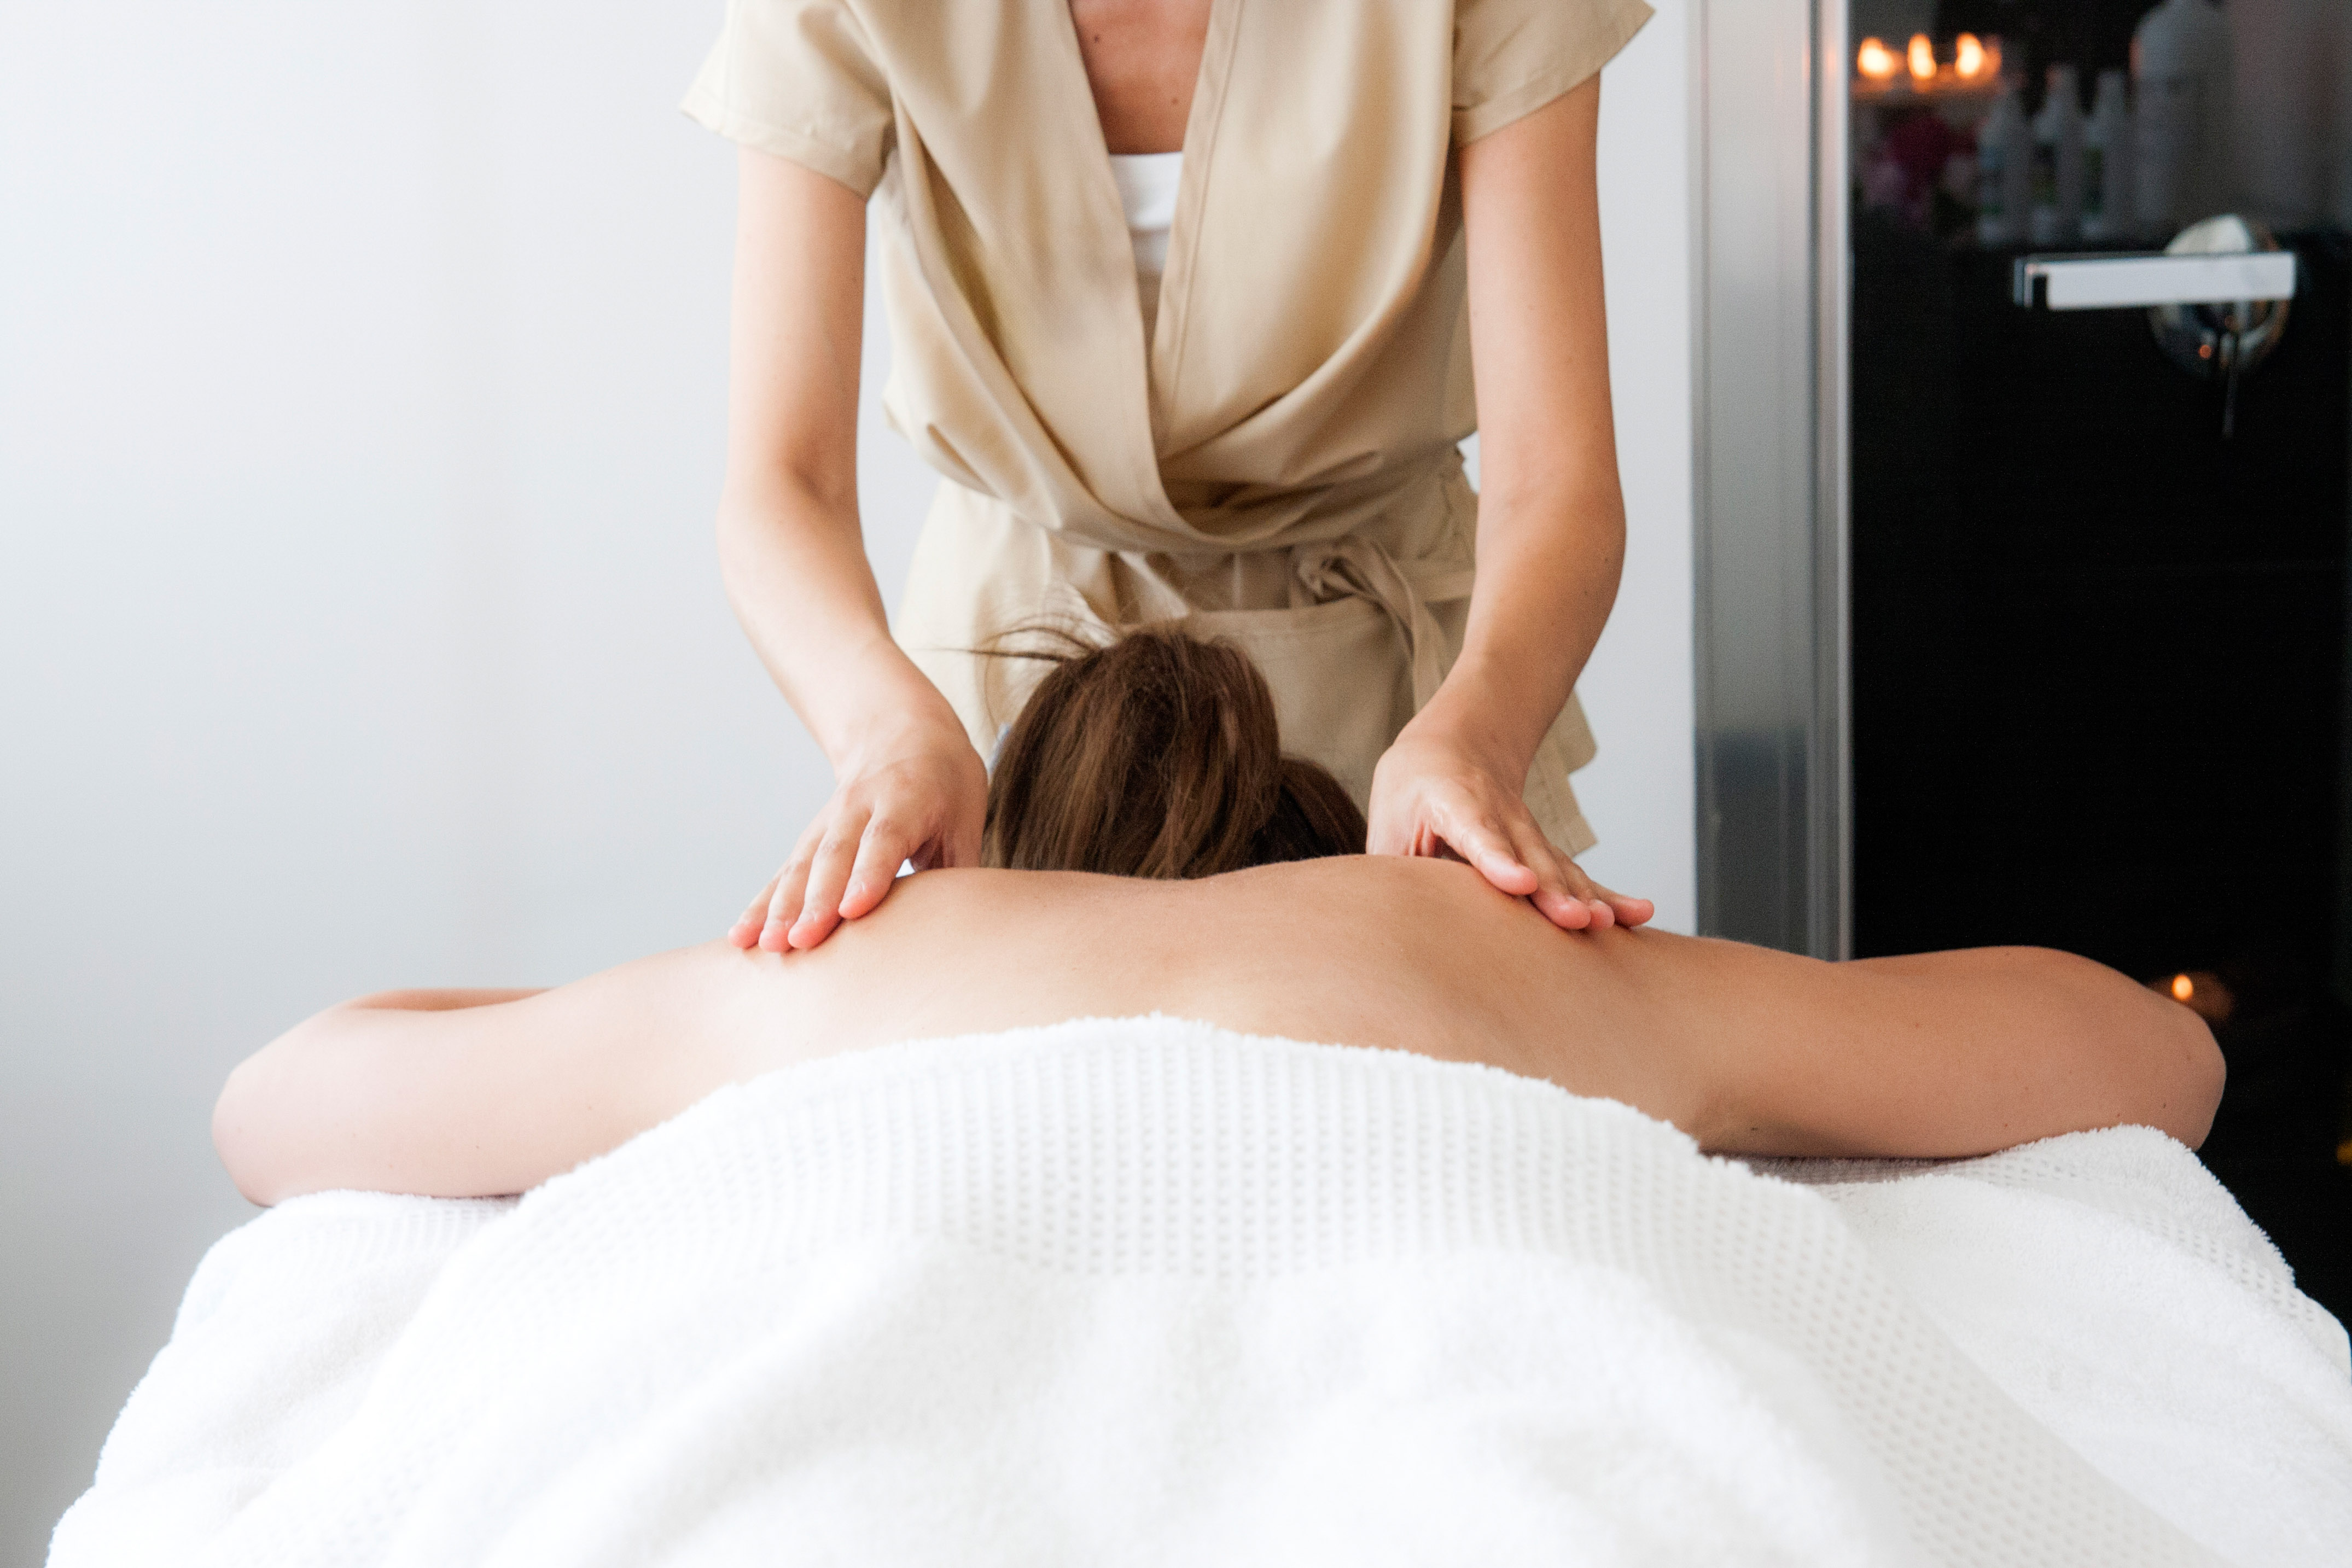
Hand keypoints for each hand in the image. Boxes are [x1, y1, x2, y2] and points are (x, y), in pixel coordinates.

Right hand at [730, 713, 987, 952]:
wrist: (901, 731)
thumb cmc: (945, 784)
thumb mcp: (964, 817)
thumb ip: (958, 870)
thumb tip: (963, 930)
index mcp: (906, 798)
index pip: (883, 840)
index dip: (868, 875)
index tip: (852, 910)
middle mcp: (859, 807)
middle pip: (833, 857)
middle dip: (814, 902)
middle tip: (799, 942)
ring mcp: (828, 821)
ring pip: (801, 865)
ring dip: (779, 908)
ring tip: (764, 946)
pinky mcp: (810, 838)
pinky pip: (783, 873)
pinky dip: (761, 905)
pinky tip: (741, 937)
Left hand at [1367, 719, 1652, 931]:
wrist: (1458, 741)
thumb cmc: (1412, 791)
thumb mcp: (1389, 824)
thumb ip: (1395, 874)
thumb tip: (1389, 930)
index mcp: (1452, 802)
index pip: (1476, 831)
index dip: (1496, 858)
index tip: (1518, 882)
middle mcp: (1498, 815)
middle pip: (1529, 855)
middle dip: (1553, 890)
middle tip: (1575, 920)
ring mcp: (1527, 832)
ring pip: (1558, 865)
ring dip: (1583, 896)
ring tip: (1605, 924)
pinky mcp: (1544, 850)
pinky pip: (1575, 875)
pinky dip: (1606, 896)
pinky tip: (1638, 914)